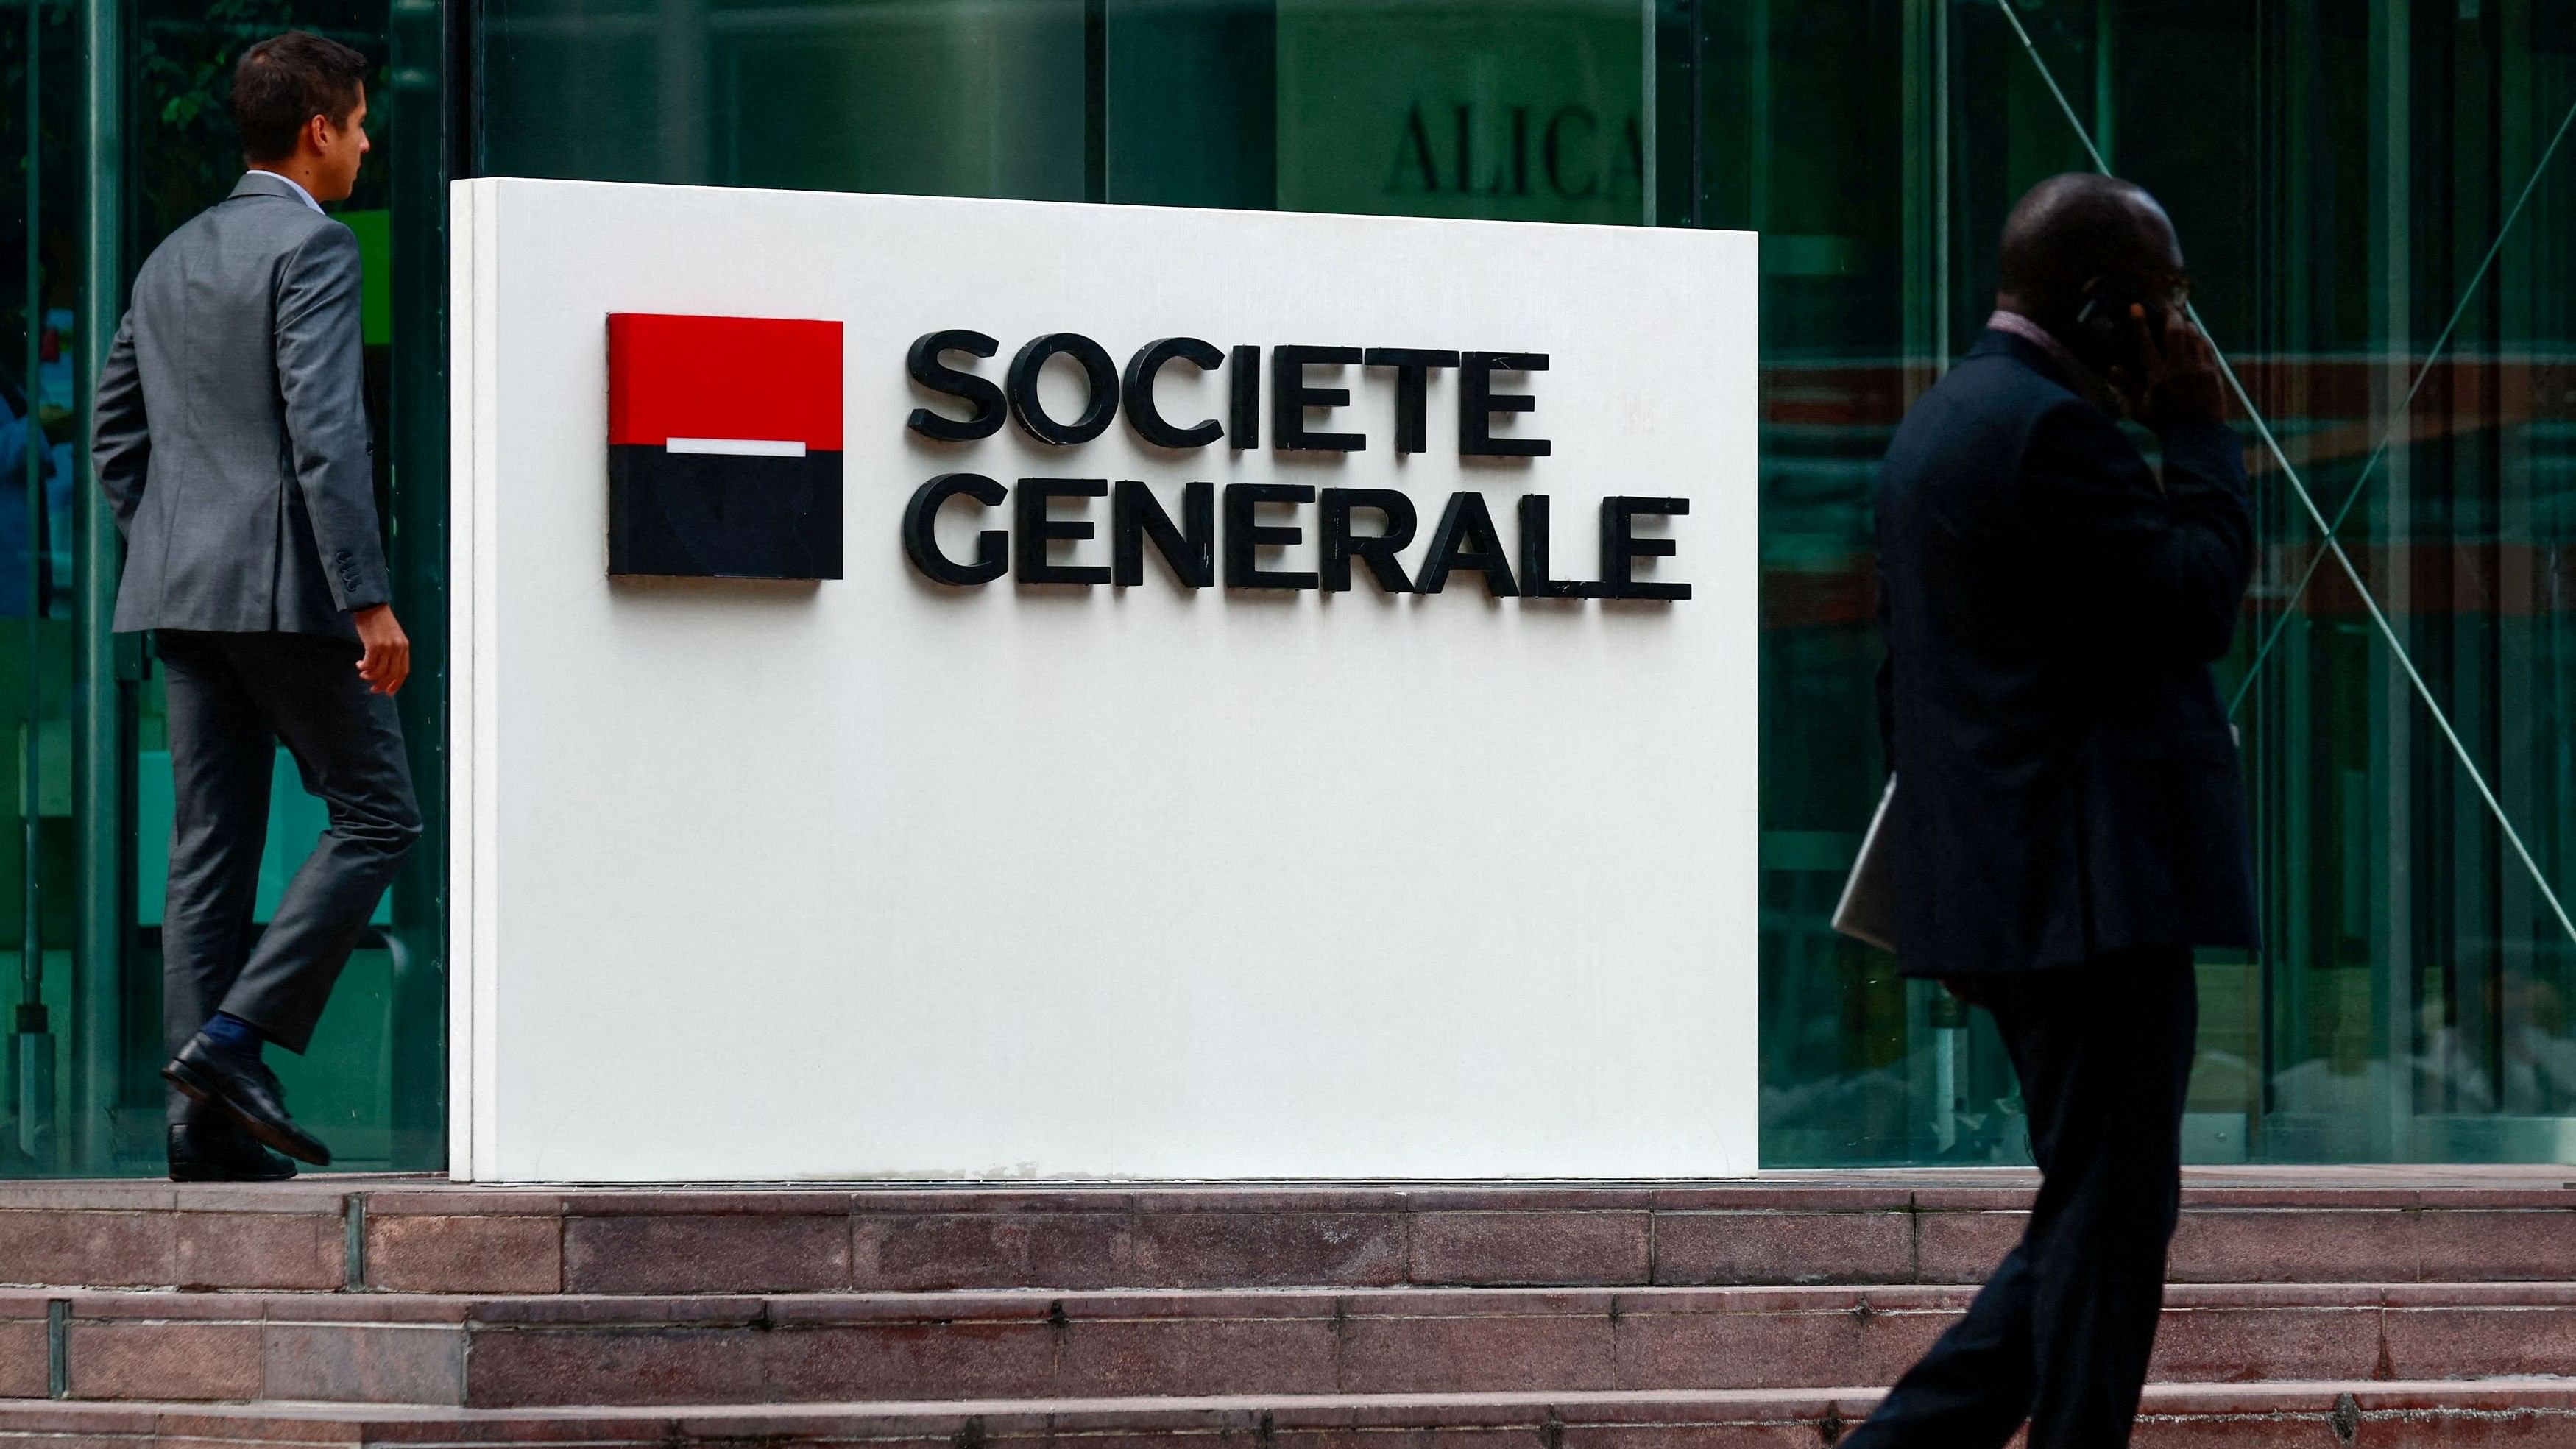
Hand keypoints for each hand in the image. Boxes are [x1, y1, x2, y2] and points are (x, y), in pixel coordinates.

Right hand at [353, 604, 409, 695]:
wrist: (370, 606)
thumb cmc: (378, 621)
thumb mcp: (392, 636)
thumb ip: (392, 651)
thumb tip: (385, 670)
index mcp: (404, 646)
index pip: (403, 671)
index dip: (396, 683)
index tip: (389, 692)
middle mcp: (398, 648)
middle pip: (392, 674)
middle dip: (382, 684)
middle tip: (373, 689)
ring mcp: (387, 647)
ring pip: (380, 672)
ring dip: (370, 677)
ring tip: (363, 674)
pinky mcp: (374, 646)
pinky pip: (369, 665)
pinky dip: (363, 668)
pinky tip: (359, 664)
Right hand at [2134, 304, 2225, 426]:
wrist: (2197, 436)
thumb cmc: (2164, 424)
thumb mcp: (2139, 409)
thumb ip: (2126, 387)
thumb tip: (2112, 369)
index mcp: (2156, 378)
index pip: (2145, 343)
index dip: (2139, 323)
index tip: (2135, 307)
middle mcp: (2177, 369)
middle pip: (2174, 331)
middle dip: (2169, 315)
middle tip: (2167, 306)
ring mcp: (2197, 369)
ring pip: (2192, 335)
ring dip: (2186, 325)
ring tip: (2182, 321)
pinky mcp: (2212, 372)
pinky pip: (2207, 346)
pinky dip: (2200, 337)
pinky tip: (2197, 335)